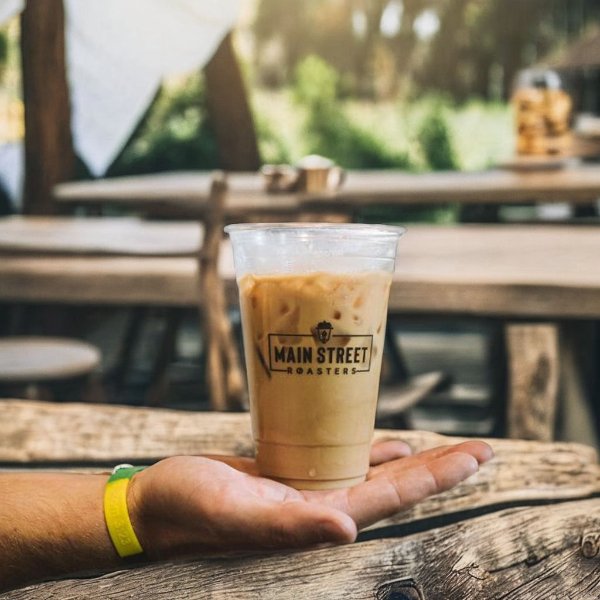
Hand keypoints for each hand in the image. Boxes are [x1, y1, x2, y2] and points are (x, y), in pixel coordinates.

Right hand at [128, 439, 492, 558]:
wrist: (161, 500)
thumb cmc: (190, 507)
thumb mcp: (235, 513)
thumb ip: (291, 525)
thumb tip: (347, 530)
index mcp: (316, 518)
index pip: (392, 496)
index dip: (436, 476)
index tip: (476, 454)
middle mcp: (321, 506)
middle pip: (394, 484)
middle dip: (439, 467)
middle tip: (480, 446)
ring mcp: (309, 488)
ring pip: (373, 471)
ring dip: (411, 460)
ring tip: (445, 447)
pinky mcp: (292, 472)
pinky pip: (342, 459)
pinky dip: (370, 450)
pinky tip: (389, 442)